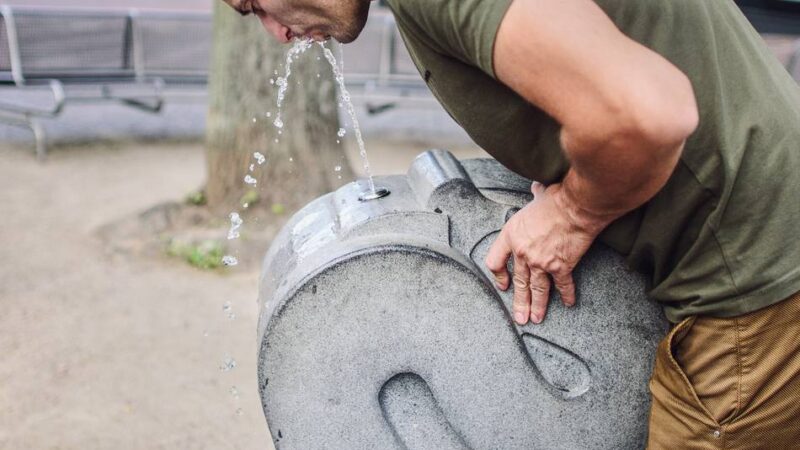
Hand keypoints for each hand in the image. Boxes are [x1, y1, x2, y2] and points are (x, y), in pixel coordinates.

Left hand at [485, 182, 610, 324]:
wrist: (577, 206)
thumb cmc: (557, 198)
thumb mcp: (538, 197)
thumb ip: (535, 197)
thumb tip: (537, 188)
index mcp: (511, 235)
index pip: (495, 261)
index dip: (498, 275)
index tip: (503, 284)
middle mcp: (523, 252)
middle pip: (518, 282)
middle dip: (519, 302)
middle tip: (520, 317)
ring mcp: (541, 262)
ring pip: (537, 289)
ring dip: (537, 306)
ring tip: (536, 319)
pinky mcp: (561, 267)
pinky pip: (562, 286)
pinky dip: (567, 295)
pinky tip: (569, 303)